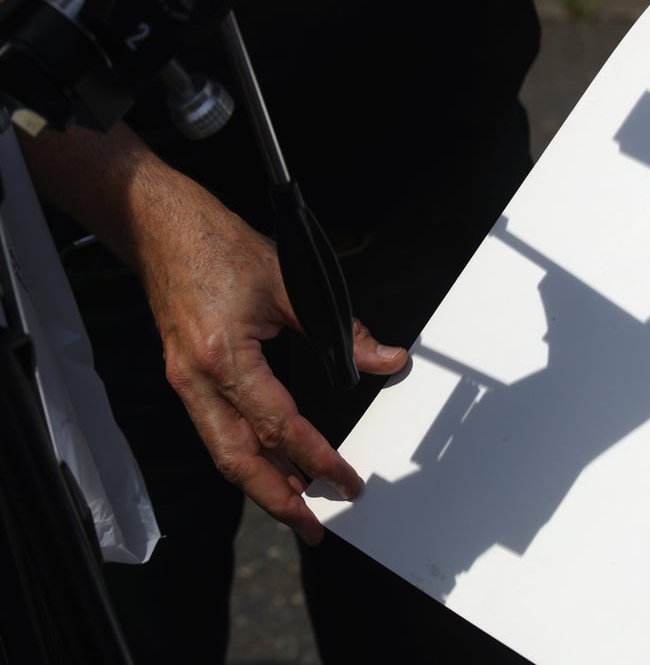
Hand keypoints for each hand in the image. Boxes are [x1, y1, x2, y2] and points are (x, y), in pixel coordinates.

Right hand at [148, 177, 407, 545]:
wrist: (159, 225)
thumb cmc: (218, 246)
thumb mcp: (290, 282)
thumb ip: (341, 330)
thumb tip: (385, 361)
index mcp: (225, 358)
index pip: (278, 426)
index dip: (316, 457)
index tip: (346, 481)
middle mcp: (198, 380)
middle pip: (237, 460)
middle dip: (277, 500)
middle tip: (312, 528)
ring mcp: (185, 382)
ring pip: (222, 452)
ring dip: (259, 485)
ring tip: (296, 506)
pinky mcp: (185, 376)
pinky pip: (215, 431)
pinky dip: (244, 456)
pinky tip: (269, 464)